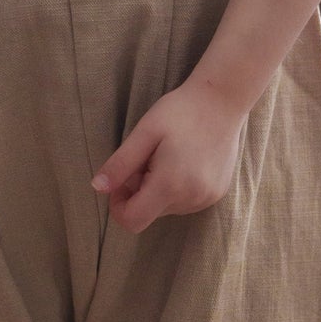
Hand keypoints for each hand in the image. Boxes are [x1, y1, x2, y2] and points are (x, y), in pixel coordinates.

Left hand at [91, 76, 247, 232]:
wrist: (222, 100)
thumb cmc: (179, 111)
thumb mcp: (144, 132)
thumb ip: (120, 164)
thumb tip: (97, 188)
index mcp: (169, 185)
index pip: (133, 221)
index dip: (118, 205)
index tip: (120, 179)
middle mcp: (191, 200)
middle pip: (150, 213)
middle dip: (139, 190)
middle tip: (146, 156)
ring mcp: (207, 199)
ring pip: (167, 208)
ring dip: (158, 188)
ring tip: (167, 155)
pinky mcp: (218, 193)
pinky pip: (186, 202)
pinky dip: (177, 187)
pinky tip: (183, 159)